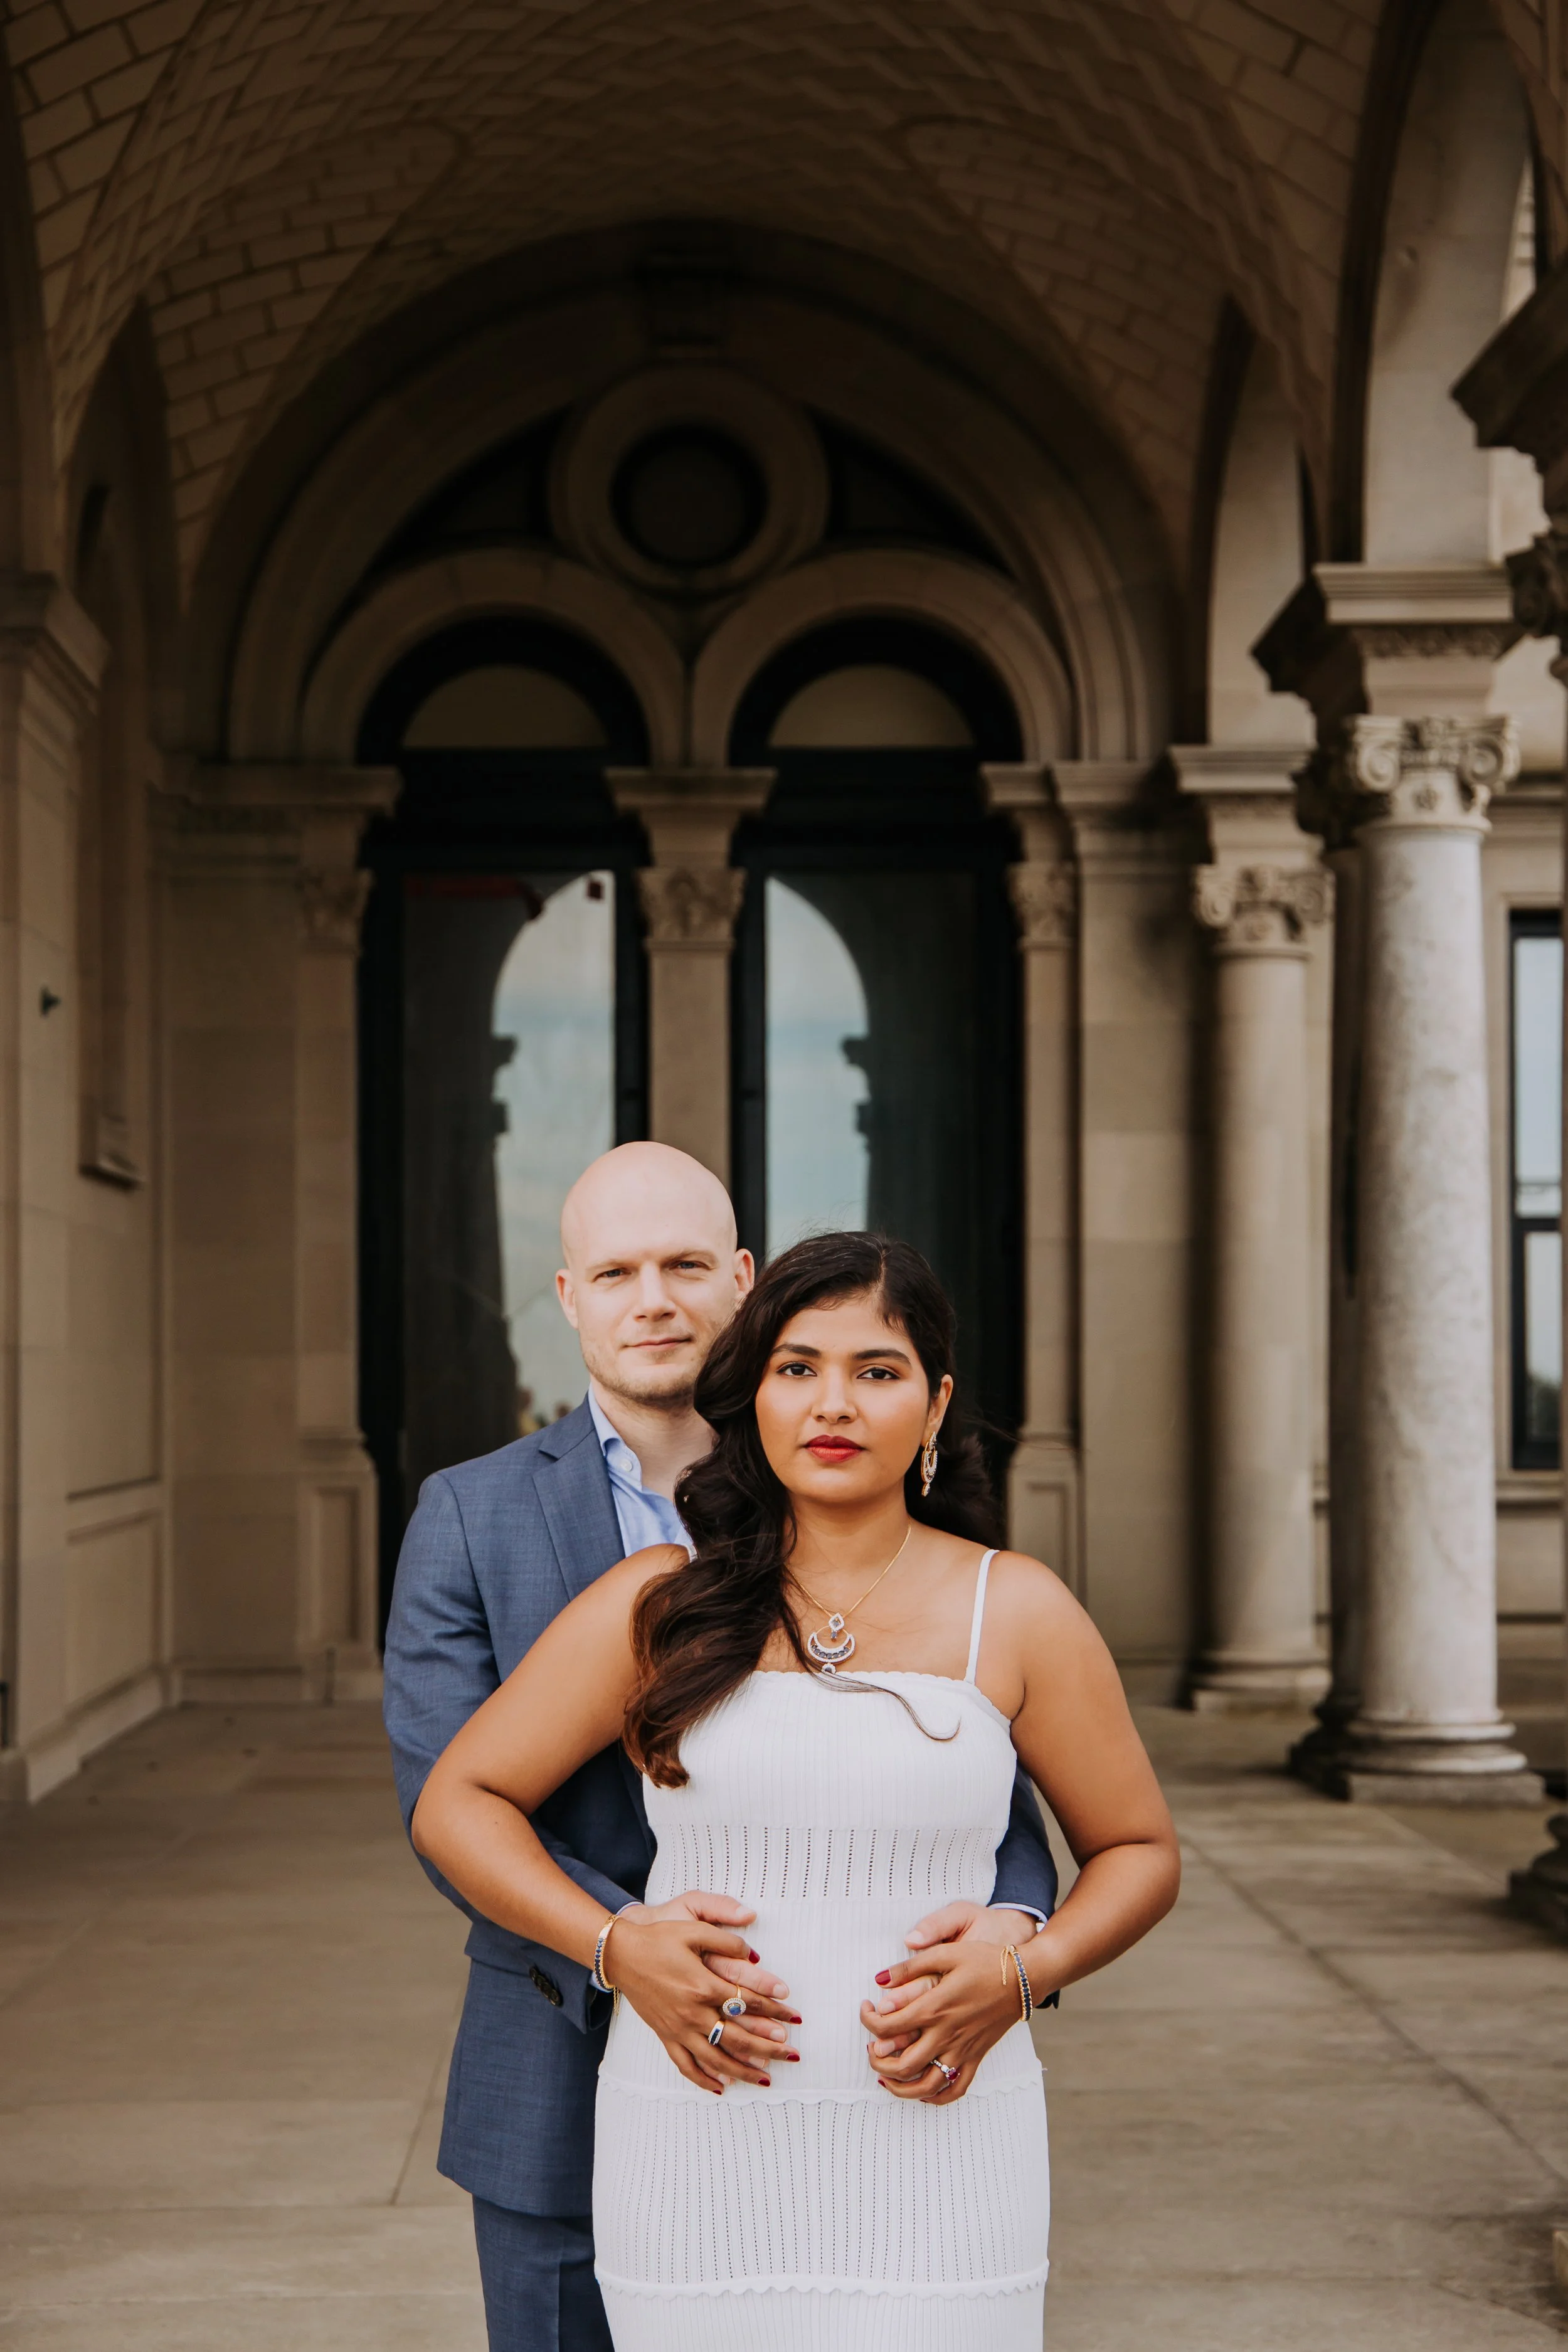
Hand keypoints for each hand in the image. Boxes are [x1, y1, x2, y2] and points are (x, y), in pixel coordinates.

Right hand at [610, 1909, 799, 2094]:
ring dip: (743, 2070)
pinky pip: (686, 2065)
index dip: (774, 2008)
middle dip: (769, 2047)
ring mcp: (678, 2028)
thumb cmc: (659, 1938)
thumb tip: (754, 1955)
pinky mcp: (665, 2036)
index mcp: (703, 1984)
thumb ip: (726, 1940)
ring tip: (767, 2079)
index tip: (794, 2015)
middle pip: (738, 2037)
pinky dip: (704, 2079)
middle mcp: (693, 2012)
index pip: (747, 2001)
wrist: (622, 1954)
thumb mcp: (694, 1929)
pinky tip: (721, 2087)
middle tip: (792, 2053)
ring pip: (716, 2058)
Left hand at [860, 1918, 1037, 2103]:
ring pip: (926, 2086)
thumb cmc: (985, 1961)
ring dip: (900, 2087)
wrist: (1023, 1978)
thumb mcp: (946, 1952)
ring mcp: (962, 2050)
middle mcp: (946, 2034)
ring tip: (886, 2076)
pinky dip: (935, 2097)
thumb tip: (880, 1979)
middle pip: (901, 2064)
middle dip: (876, 2061)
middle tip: (870, 2047)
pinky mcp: (976, 2058)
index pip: (888, 2026)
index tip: (866, 2009)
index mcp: (935, 2008)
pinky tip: (922, 2090)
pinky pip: (955, 2089)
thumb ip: (910, 1966)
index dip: (868, 2021)